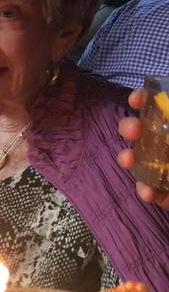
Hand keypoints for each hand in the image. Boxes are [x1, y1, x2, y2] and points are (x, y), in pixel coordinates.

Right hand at [117, 90, 168, 209]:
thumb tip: (163, 111)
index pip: (160, 110)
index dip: (146, 101)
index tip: (135, 99)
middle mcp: (168, 145)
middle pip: (145, 133)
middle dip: (131, 128)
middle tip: (131, 130)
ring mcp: (167, 170)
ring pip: (144, 162)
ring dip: (130, 159)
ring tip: (127, 160)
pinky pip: (155, 192)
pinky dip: (148, 191)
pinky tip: (147, 192)